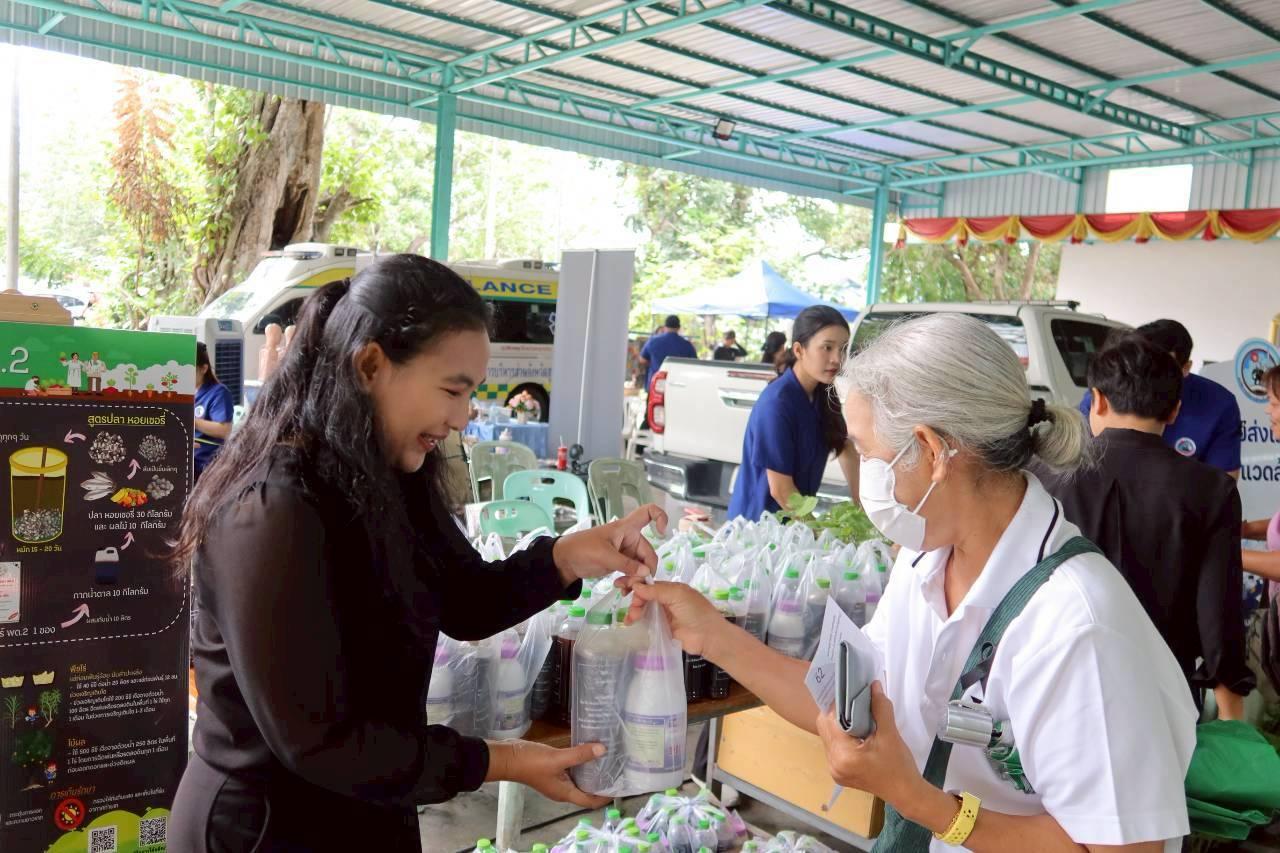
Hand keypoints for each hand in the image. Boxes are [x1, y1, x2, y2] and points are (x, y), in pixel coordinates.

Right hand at [487, 740, 610, 808]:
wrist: (507, 758)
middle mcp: (562, 790)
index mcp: (564, 793)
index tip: (618, 787)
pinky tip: (586, 750)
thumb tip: (603, 750)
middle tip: (616, 770)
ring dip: (590, 772)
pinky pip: (570, 769)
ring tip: (605, 759)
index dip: (604, 797)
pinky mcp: (551, 769)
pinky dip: (580, 763)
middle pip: (585, 791)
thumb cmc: (531, 763)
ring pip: (578, 779)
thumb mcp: (558, 758)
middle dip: (600, 783)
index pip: (589, 801)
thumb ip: (580, 754)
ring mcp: (556, 780)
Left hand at [553, 505, 667, 582]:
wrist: (565, 561)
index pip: (648, 512)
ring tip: (625, 589)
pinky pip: (634, 573)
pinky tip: (623, 589)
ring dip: (637, 579)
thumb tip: (647, 573)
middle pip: (649, 552)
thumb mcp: (604, 556)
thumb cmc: (582, 549)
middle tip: (635, 584)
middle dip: (645, 569)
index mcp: (626, 528)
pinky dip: (631, 581)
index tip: (662, 533)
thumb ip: (627, 565)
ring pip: (642, 566)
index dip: (660, 517)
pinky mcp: (621, 564)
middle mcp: (630, 539)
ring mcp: (626, 552)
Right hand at [625, 580, 728, 658]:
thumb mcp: (677, 595)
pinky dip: (638, 622)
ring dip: (635, 612)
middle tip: (632, 611)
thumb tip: (636, 586)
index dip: (635, 584)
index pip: (649, 584)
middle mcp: (666, 600)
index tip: (621, 586)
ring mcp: (664, 615)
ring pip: (644, 610)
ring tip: (631, 619)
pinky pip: (647, 623)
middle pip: (644, 597)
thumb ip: (656, 590)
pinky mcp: (662, 629)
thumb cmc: (695, 611)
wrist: (708, 637)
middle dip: (635, 601)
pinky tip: (631, 624)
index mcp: (671, 589)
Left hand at [815, 681, 923, 808]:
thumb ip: (879, 707)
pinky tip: (855, 730)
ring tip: (855, 714)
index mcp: (843, 755)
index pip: (830, 720)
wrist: (906, 793)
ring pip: (828, 737)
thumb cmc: (899, 765)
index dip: (838, 703)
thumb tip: (873, 685)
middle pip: (825, 728)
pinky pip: (833, 747)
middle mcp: (833, 763)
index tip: (848, 691)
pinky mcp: (839, 773)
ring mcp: (834, 770)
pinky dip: (841, 736)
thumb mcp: (890, 734)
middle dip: (837, 712)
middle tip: (852, 700)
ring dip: (838, 724)